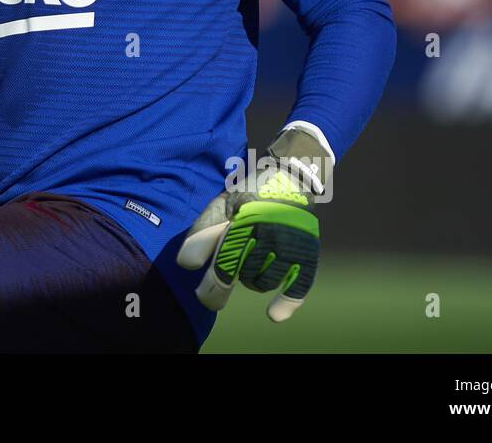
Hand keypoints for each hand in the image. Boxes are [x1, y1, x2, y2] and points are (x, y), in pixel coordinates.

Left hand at [176, 127, 330, 321]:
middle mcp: (269, 230)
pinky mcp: (306, 252)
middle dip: (219, 290)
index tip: (200, 294)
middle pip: (239, 274)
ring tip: (248, 264)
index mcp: (244, 216)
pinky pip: (299, 285)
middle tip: (210, 299)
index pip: (224, 258)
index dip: (211, 283)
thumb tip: (185, 265)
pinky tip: (274, 314)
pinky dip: (287, 302)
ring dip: (251, 281)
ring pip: (262, 282)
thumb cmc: (248, 195)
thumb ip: (202, 232)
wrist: (291, 177)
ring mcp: (289, 243)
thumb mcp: (222, 204)